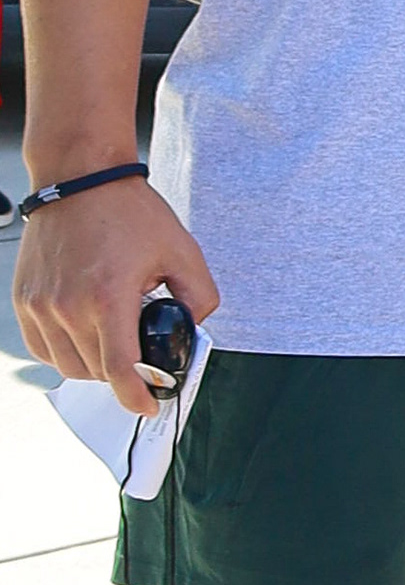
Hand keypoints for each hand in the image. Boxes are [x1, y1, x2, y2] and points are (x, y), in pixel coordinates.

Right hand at [14, 177, 219, 414]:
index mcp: (108, 296)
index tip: (149, 404)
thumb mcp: (181, 251)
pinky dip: (65, 352)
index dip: (137, 396)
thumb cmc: (127, 211)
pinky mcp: (25, 301)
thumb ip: (199, 297)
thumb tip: (194, 329)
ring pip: (68, 365)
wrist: (79, 180)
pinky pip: (43, 348)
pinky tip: (86, 334)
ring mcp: (41, 305)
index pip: (120, 369)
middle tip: (140, 356)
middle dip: (123, 373)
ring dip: (94, 364)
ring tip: (114, 338)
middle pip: (96, 371)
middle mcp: (68, 306)